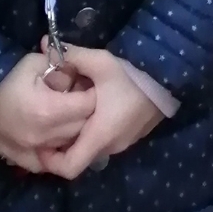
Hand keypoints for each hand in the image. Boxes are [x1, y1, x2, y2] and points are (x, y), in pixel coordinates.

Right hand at [0, 51, 95, 173]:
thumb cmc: (5, 82)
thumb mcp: (33, 63)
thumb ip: (60, 64)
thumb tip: (77, 71)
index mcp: (49, 110)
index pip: (88, 105)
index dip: (92, 92)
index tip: (89, 83)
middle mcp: (45, 136)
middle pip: (83, 126)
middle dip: (88, 111)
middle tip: (82, 98)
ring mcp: (36, 153)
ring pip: (71, 144)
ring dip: (76, 130)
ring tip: (71, 114)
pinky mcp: (28, 162)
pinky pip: (54, 161)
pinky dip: (60, 149)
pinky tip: (58, 134)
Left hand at [40, 45, 168, 178]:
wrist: (171, 77)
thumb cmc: (133, 75)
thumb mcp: (101, 62)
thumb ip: (72, 56)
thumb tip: (42, 43)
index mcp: (98, 136)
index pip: (68, 168)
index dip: (50, 161)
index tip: (42, 144)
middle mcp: (110, 146)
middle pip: (79, 157)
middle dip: (64, 144)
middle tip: (55, 122)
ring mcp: (123, 143)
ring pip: (94, 148)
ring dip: (83, 135)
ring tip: (74, 112)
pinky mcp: (133, 135)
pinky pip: (108, 140)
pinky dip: (97, 130)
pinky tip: (97, 108)